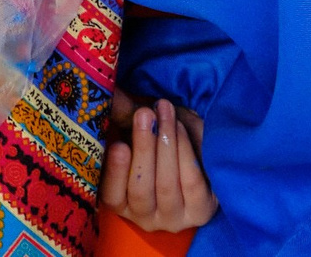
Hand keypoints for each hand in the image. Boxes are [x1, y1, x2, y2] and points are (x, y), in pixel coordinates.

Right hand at [101, 92, 218, 232]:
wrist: (194, 148)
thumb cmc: (154, 139)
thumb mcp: (133, 128)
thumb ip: (120, 116)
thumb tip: (110, 93)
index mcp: (119, 201)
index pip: (111, 195)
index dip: (114, 172)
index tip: (119, 145)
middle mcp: (144, 217)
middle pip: (141, 190)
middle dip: (144, 149)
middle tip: (145, 114)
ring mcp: (173, 218)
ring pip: (167, 185)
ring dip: (166, 144)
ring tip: (164, 112)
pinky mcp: (201, 212)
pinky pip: (192, 183)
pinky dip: (185, 152)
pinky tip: (179, 127)